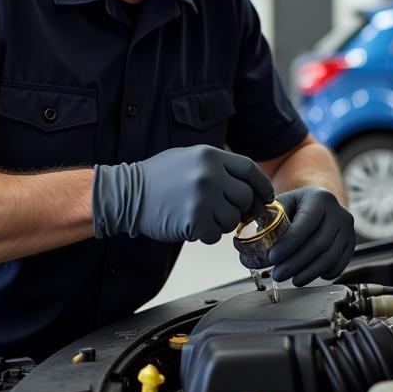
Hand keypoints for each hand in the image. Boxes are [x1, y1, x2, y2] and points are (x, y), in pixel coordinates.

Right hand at [93, 145, 273, 244]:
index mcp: (210, 156)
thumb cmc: (157, 178)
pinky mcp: (195, 220)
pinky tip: (191, 226)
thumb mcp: (189, 158)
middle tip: (222, 212)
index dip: (261, 185)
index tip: (266, 197)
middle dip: (238, 209)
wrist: (126, 194)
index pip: (249, 170)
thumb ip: (218, 167)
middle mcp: (210, 174)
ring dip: (220, 223)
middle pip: (245, 197)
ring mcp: (203, 197)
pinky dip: (206, 235)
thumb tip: (248, 185)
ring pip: (232, 219)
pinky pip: (216, 235)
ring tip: (199, 216)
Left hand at [268, 187, 355, 285]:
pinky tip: (310, 275)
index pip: (305, 225)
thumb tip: (248, 250)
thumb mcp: (282, 205)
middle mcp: (339, 212)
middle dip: (296, 263)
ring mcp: (348, 228)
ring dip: (309, 272)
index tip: (272, 258)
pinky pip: (340, 263)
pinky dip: (325, 273)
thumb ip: (267, 221)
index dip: (288, 244)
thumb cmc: (296, 207)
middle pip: (319, 244)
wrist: (320, 204)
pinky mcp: (352, 242)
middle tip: (277, 274)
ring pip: (330, 257)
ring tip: (292, 279)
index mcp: (319, 198)